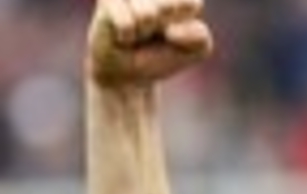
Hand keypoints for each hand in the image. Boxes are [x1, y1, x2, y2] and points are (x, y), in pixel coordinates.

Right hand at [88, 0, 213, 88]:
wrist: (130, 73)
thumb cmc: (164, 55)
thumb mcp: (196, 50)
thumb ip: (199, 36)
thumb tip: (171, 31)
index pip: (191, 3)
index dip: (183, 24)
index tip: (175, 32)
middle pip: (168, 7)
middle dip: (163, 28)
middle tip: (155, 32)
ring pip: (147, 15)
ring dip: (144, 32)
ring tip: (139, 33)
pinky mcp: (107, 0)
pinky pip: (127, 23)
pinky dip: (129, 36)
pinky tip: (124, 35)